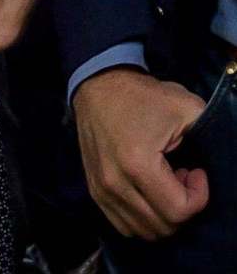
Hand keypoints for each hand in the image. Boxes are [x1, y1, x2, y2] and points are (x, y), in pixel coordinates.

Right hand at [74, 67, 210, 239]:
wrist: (98, 85)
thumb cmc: (143, 96)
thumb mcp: (185, 107)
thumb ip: (211, 131)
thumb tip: (222, 156)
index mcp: (137, 164)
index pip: (178, 210)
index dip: (199, 196)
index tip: (196, 172)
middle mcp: (114, 182)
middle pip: (162, 225)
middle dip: (182, 206)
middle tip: (181, 177)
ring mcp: (101, 189)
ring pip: (143, 230)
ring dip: (162, 214)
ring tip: (164, 185)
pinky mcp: (94, 190)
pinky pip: (124, 225)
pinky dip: (143, 218)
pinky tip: (148, 192)